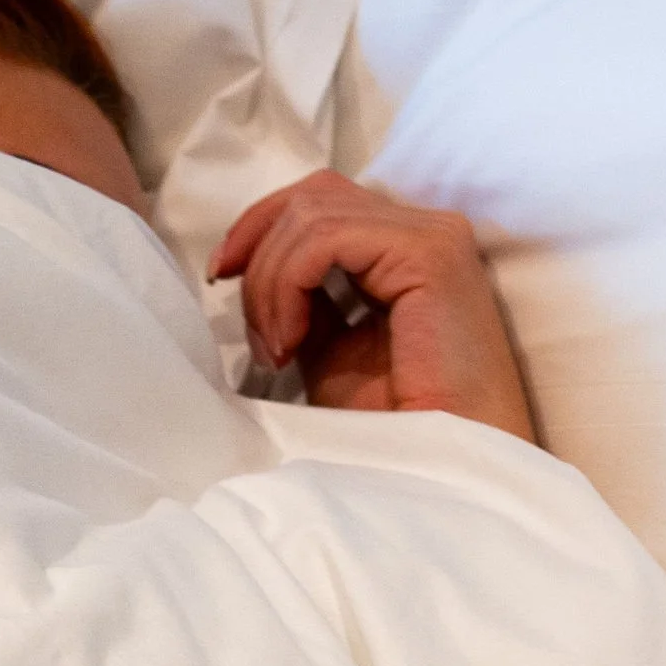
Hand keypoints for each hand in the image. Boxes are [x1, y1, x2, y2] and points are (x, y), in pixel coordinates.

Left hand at [209, 171, 536, 442]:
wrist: (444, 470)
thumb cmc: (395, 426)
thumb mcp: (330, 349)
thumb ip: (305, 299)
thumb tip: (249, 266)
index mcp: (407, 247)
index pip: (320, 200)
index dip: (259, 228)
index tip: (221, 274)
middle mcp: (427, 229)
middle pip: (313, 195)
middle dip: (257, 249)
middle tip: (252, 328)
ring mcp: (433, 236)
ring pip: (312, 213)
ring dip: (270, 281)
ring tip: (275, 349)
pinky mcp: (429, 255)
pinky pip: (327, 239)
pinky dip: (288, 284)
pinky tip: (292, 340)